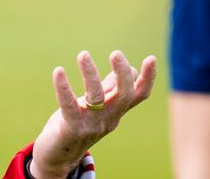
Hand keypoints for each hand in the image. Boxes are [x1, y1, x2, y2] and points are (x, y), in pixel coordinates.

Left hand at [30, 51, 156, 178]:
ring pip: (96, 97)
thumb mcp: (96, 106)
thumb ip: (110, 89)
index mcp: (115, 111)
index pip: (138, 95)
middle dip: (123, 74)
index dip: (147, 78)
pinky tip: (58, 71)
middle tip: (116, 53)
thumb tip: (129, 68)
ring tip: (83, 54)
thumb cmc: (76, 125)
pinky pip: (68, 105)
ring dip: (90, 74)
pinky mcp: (71, 128)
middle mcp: (107, 118)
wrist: (58, 157)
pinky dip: (63, 87)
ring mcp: (90, 124)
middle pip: (124, 96)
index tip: (151, 58)